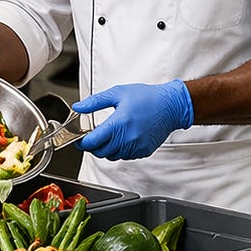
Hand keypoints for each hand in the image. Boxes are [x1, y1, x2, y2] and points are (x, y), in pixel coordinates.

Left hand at [73, 81, 193, 160]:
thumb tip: (78, 107)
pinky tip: (122, 138)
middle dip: (92, 146)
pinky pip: (124, 156)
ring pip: (111, 156)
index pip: (92, 142)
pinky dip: (119, 150)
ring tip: (109, 136)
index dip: (81, 142)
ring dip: (105, 149)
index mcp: (118, 124)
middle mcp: (126, 138)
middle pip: (99, 152)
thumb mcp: (118, 93)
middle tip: (92, 137)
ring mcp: (135, 147)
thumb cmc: (147, 98)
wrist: (171, 106)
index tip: (79, 139)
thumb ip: (95, 102)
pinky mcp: (143, 151)